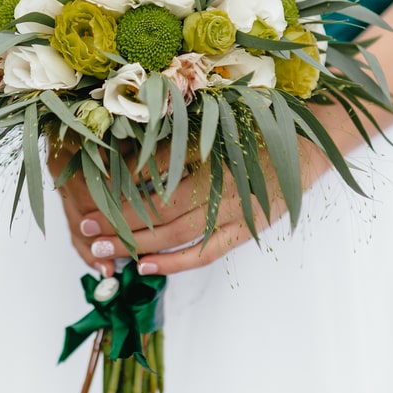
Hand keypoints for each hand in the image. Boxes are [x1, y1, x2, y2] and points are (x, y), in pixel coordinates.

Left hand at [47, 141, 264, 277]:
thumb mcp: (213, 125)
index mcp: (212, 156)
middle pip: (161, 213)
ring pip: (179, 236)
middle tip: (85, 231)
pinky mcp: (247, 230)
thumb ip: (173, 144)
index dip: (122, 194)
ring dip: (138, 245)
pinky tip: (146, 266)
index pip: (156, 183)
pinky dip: (175, 262)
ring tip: (103, 252)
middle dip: (119, 224)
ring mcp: (237, 214)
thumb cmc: (254, 127)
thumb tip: (127, 161)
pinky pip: (206, 252)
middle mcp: (223, 188)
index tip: (91, 200)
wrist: (307, 144)